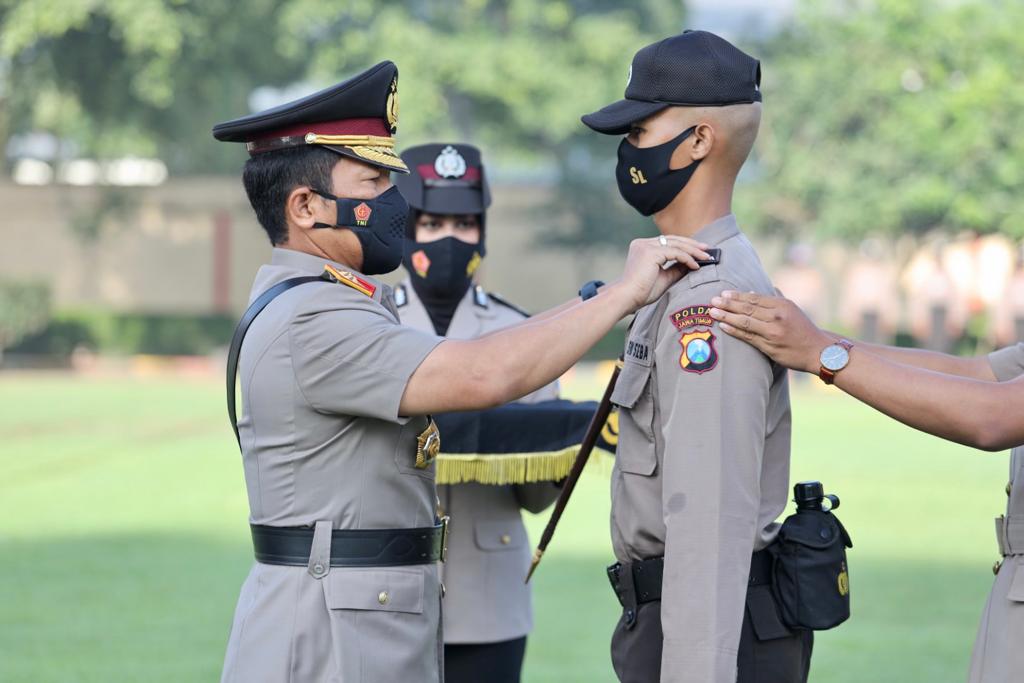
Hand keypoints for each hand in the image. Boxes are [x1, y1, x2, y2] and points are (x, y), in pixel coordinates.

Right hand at [610, 236, 710, 311]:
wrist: (627, 298)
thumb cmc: (642, 292)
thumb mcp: (663, 278)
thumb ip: (676, 269)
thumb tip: (692, 264)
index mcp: (642, 247)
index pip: (667, 242)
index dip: (685, 245)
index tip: (699, 251)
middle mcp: (643, 243)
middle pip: (673, 239)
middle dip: (692, 245)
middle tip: (707, 250)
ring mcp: (646, 246)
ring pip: (676, 244)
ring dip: (693, 251)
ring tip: (706, 257)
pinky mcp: (651, 252)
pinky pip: (675, 253)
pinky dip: (687, 258)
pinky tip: (695, 266)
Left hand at [709, 291, 832, 372]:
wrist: (818, 351)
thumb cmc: (803, 329)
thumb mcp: (792, 309)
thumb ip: (775, 299)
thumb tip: (757, 289)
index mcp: (782, 305)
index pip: (754, 298)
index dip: (737, 296)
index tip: (723, 293)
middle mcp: (777, 316)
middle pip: (747, 308)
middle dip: (728, 303)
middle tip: (712, 300)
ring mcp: (772, 332)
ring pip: (745, 321)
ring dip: (727, 316)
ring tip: (712, 312)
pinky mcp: (769, 346)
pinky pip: (748, 336)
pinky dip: (734, 330)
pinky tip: (723, 326)